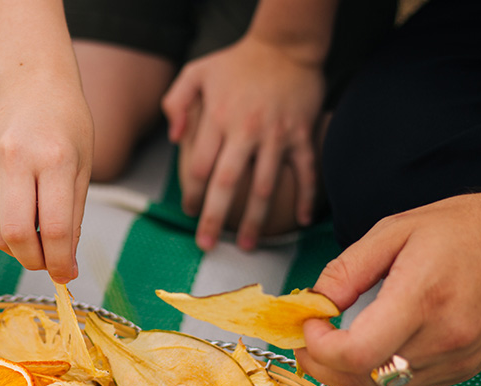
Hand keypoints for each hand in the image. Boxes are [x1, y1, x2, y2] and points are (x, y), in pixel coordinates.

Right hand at [0, 72, 92, 282]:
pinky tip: (23, 220)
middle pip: (17, 236)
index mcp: (53, 159)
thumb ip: (73, 217)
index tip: (66, 275)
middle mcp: (16, 161)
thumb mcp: (82, 167)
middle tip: (50, 263)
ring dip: (19, 249)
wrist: (29, 82)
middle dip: (35, 261)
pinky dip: (7, 230)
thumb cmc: (65, 121)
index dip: (60, 262)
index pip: (54, 229)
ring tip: (38, 242)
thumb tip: (63, 264)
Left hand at [162, 35, 323, 250]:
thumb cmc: (238, 61)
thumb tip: (173, 138)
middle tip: (206, 245)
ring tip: (246, 245)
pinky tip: (302, 221)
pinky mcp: (302, 135)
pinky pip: (306, 171)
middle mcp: (246, 131)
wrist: (287, 45)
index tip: (188, 212)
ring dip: (255, 219)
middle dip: (214, 217)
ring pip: (265, 186)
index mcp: (219, 118)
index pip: (199, 166)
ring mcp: (277, 135)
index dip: (191, 193)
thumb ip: (176, 102)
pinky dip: (307, 197)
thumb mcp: (197, 72)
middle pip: (228, 183)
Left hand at [296, 162, 480, 385]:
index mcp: (422, 299)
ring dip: (345, 374)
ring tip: (331, 344)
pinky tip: (366, 349)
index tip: (308, 326)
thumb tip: (314, 302)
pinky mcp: (464, 369)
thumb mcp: (395, 230)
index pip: (356, 354)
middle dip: (321, 365)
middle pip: (362, 380)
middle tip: (307, 340)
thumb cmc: (471, 229)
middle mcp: (444, 338)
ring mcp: (457, 360)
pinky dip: (374, 375)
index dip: (319, 349)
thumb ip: (347, 270)